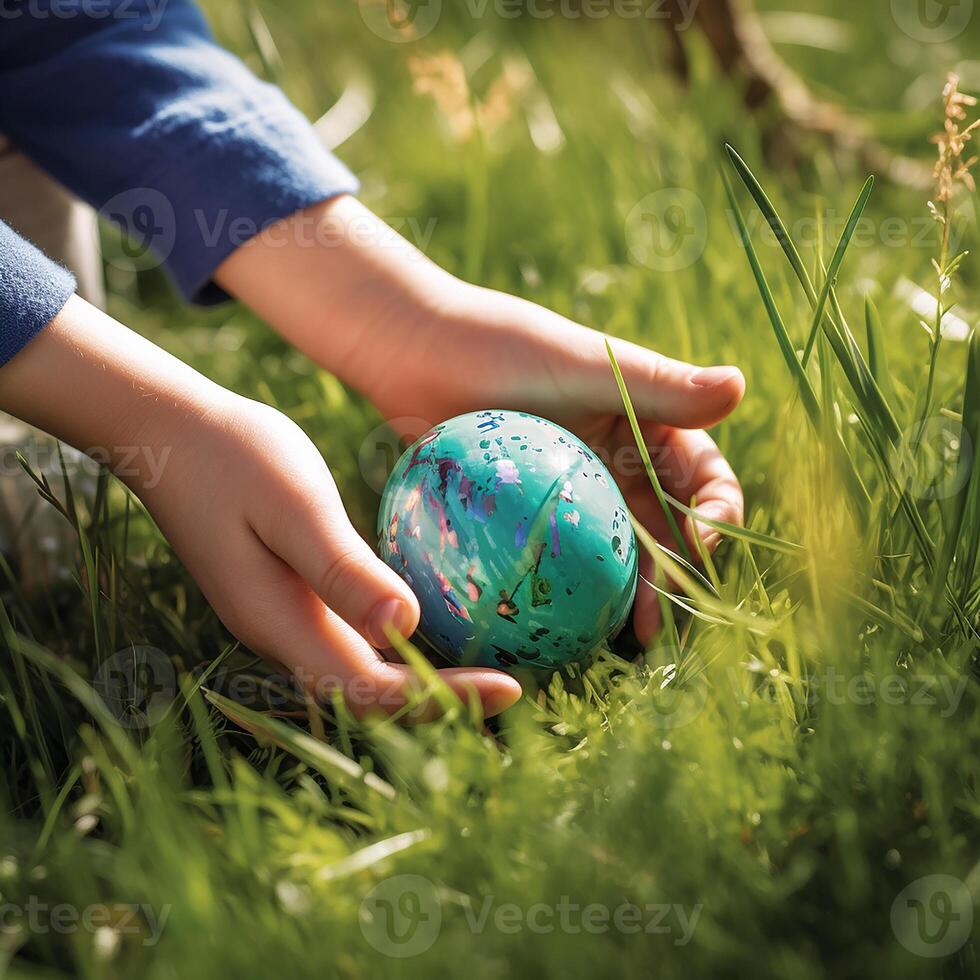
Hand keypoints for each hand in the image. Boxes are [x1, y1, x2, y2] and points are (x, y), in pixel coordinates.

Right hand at [0, 296, 521, 719]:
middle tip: (512, 683)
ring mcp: (280, 618)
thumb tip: (408, 628)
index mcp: (283, 622)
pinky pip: (350, 637)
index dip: (443, 698)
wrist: (171, 434)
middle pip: (370, 694)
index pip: (374, 690)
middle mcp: (281, 635)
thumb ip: (344, 571)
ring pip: (360, 671)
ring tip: (487, 661)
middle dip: (441, 698)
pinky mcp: (286, 595)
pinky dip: (397, 641)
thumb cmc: (236, 457)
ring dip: (422, 676)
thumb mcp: (297, 505)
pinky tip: (433, 616)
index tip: (511, 686)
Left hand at [217, 197, 744, 644]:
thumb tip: (742, 387)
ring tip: (629, 640)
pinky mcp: (533, 517)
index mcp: (647, 426)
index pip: (704, 478)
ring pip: (619, 555)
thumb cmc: (503, 347)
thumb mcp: (586, 366)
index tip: (702, 544)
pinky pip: (565, 561)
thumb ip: (659, 386)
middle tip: (662, 623)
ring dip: (632, 597)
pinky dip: (576, 593)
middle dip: (676, 579)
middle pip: (666, 530)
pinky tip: (572, 627)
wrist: (417, 355)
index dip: (716, 514)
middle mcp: (619, 464)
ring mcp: (576, 494)